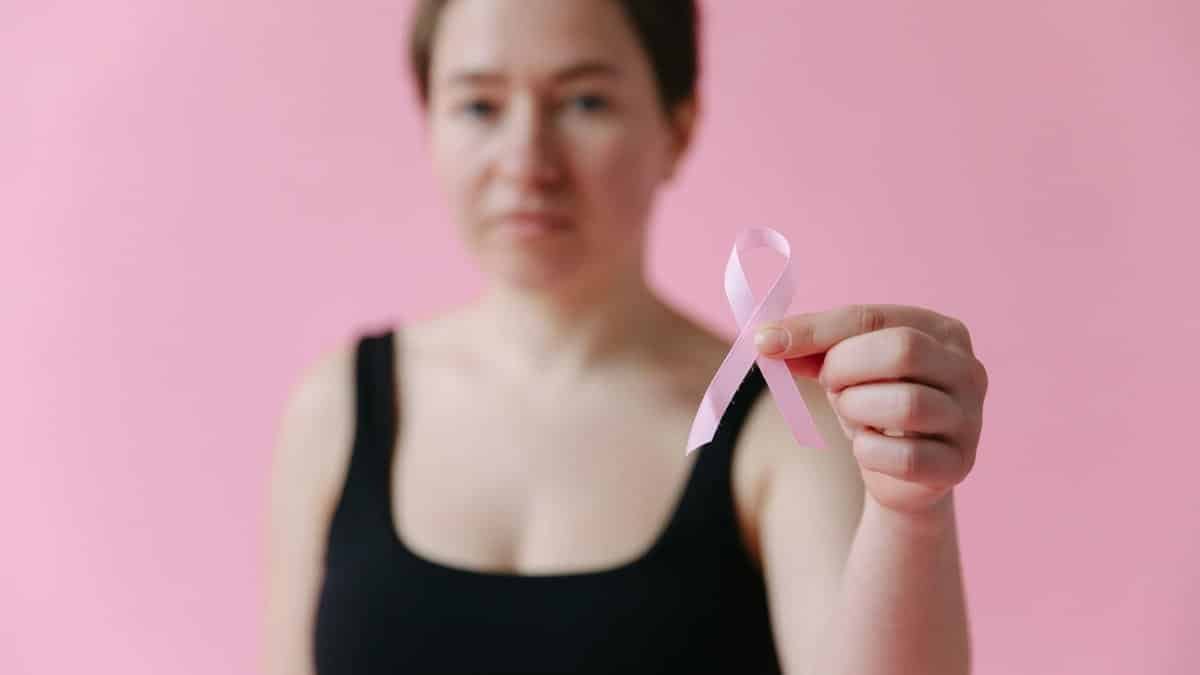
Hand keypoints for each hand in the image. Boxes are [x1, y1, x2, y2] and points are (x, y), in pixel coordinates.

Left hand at [755, 304, 987, 516]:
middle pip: (902, 351)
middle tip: (831, 385)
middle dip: (846, 369)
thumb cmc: (874, 404)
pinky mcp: (959, 464)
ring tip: (854, 415)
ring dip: (858, 410)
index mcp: (941, 330)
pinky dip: (870, 454)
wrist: (901, 473)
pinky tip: (868, 449)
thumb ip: (810, 348)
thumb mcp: (843, 368)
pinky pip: (906, 458)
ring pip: (906, 404)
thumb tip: (766, 340)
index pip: (872, 318)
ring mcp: (970, 418)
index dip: (814, 330)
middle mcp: (967, 369)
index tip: (764, 342)